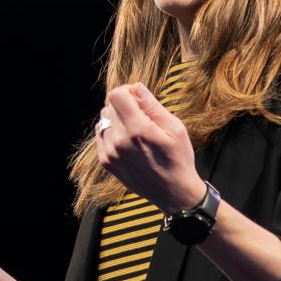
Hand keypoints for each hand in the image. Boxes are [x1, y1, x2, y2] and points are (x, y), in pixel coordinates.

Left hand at [93, 83, 203, 211]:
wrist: (174, 193)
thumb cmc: (178, 159)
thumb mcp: (174, 128)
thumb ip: (152, 105)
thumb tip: (136, 87)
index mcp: (138, 130)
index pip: (116, 95)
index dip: (128, 92)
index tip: (137, 99)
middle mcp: (119, 141)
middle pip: (109, 106)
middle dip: (123, 107)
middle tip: (140, 117)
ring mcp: (110, 153)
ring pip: (104, 120)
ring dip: (116, 120)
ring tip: (134, 132)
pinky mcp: (106, 162)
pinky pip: (101, 136)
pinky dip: (112, 134)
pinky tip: (127, 142)